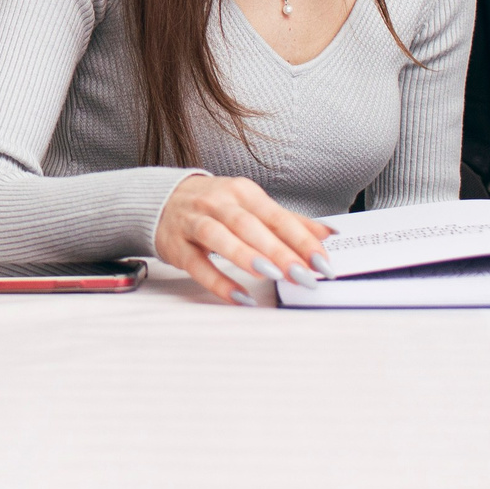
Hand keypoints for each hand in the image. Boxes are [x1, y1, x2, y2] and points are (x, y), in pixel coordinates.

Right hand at [153, 174, 331, 305]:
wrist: (160, 199)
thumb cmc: (215, 206)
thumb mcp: (252, 205)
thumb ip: (289, 221)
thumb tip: (329, 233)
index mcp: (243, 192)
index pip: (276, 216)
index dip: (301, 239)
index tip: (322, 262)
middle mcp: (218, 203)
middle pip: (250, 226)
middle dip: (278, 251)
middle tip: (302, 274)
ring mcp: (194, 223)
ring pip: (220, 237)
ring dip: (246, 256)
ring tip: (271, 275)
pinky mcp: (177, 246)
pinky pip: (197, 265)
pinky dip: (218, 281)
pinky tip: (239, 296)